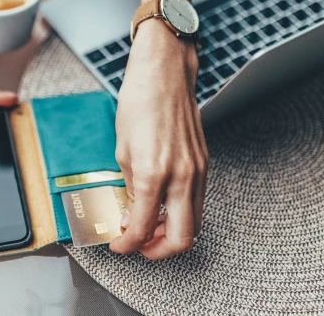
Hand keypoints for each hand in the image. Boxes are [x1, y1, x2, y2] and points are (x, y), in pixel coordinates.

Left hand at [110, 18, 207, 259]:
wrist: (164, 73)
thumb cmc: (139, 101)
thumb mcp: (122, 148)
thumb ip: (130, 187)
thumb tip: (132, 213)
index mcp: (154, 173)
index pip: (143, 228)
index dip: (128, 244)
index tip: (119, 245)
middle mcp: (182, 176)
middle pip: (182, 239)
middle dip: (158, 251)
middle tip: (139, 245)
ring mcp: (197, 170)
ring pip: (195, 222)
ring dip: (172, 232)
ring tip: (150, 226)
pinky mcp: (204, 162)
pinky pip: (198, 200)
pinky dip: (181, 212)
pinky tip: (163, 203)